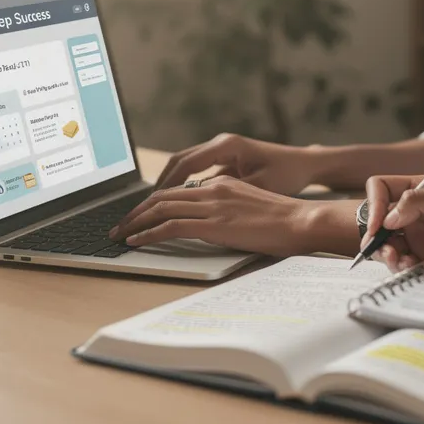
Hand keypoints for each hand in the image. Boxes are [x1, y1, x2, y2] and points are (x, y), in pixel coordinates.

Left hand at [110, 176, 349, 256]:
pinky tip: (137, 241)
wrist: (303, 221)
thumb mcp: (253, 206)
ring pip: (161, 208)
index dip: (154, 203)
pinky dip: (149, 233)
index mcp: (223, 183)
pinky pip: (171, 226)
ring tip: (120, 234)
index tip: (140, 215)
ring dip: (135, 222)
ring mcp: (213, 205)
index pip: (179, 190)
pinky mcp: (214, 223)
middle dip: (136, 211)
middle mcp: (214, 189)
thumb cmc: (286, 220)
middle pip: (163, 196)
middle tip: (119, 225)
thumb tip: (213, 222)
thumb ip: (230, 208)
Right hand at [154, 134, 318, 194]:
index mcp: (226, 145)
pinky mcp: (226, 160)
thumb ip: (229, 195)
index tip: (150, 203)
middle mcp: (221, 143)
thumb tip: (198, 207)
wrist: (306, 163)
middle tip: (142, 207)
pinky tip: (176, 204)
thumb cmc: (288, 174)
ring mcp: (222, 150)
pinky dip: (184, 186)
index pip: (185, 164)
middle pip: (178, 162)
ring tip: (151, 207)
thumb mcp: (259, 187)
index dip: (165, 185)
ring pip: (185, 166)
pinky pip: (197, 172)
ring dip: (169, 185)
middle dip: (158, 185)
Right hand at [362, 175, 423, 274]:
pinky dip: (406, 269)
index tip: (379, 226)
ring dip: (390, 257)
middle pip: (377, 222)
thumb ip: (421, 200)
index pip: (381, 189)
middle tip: (390, 253)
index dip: (373, 205)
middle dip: (377, 239)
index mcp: (419, 190)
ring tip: (407, 264)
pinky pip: (404, 265)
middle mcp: (414, 213)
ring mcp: (420, 238)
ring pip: (387, 246)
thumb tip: (389, 216)